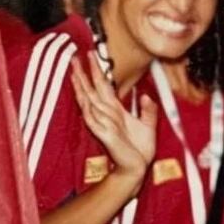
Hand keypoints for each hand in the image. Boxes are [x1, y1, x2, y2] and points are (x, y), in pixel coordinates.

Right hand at [71, 52, 157, 184]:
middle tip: (74, 57)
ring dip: (81, 87)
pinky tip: (84, 100)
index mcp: (116, 111)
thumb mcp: (149, 125)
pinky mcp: (105, 135)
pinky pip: (94, 120)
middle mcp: (107, 115)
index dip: (97, 71)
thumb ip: (148, 110)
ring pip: (89, 101)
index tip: (92, 56)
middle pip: (92, 90)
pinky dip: (89, 110)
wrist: (137, 168)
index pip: (103, 87)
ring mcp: (103, 124)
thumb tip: (144, 95)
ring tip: (74, 72)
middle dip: (83, 73)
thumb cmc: (140, 149)